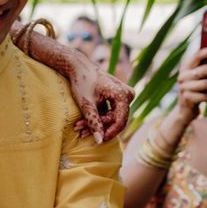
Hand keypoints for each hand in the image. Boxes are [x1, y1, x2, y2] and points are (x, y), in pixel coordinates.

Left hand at [11, 26, 131, 142]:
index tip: (98, 141)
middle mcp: (127, 95)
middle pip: (116, 120)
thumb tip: (100, 141)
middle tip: (81, 132)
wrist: (79, 66)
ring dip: (96, 124)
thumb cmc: (82, 82)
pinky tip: (83, 123)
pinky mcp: (119, 97)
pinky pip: (110, 112)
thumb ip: (94, 122)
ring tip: (79, 128)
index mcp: (123, 94)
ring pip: (112, 117)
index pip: (121, 121)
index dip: (110, 133)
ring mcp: (124, 96)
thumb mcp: (86, 104)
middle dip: (99, 127)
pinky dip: (98, 118)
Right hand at [175, 43, 206, 120]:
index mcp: (186, 67)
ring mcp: (184, 88)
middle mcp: (183, 76)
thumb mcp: (200, 78)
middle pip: (202, 69)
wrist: (185, 110)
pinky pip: (205, 98)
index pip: (197, 55)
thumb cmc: (198, 90)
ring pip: (205, 84)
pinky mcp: (187, 99)